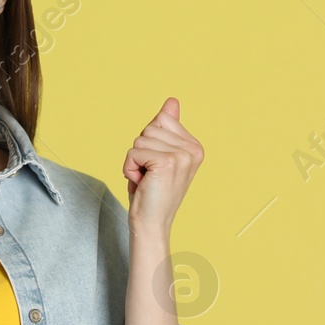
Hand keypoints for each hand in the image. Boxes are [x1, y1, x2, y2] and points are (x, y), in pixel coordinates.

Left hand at [122, 97, 203, 232]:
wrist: (151, 223)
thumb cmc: (152, 191)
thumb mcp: (159, 154)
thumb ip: (166, 128)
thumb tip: (172, 101)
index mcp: (195, 146)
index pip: (161, 120)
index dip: (149, 143)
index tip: (157, 165)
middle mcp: (193, 150)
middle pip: (149, 129)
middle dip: (141, 152)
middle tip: (150, 175)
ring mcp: (181, 156)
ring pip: (139, 140)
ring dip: (134, 161)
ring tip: (147, 180)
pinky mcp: (166, 163)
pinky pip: (133, 152)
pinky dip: (130, 168)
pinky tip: (142, 182)